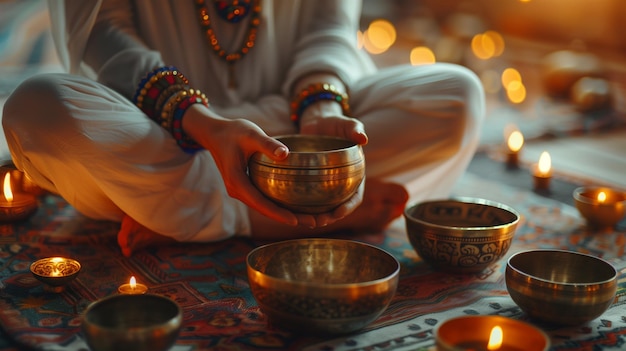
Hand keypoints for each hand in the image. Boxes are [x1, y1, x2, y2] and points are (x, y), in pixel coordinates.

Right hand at [183, 105, 322, 226]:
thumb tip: (285, 154)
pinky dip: (279, 206)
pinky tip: (296, 206)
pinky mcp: (246, 188)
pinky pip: (263, 200)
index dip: (278, 213)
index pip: (260, 203)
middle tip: (314, 223)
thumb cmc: (233, 132)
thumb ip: (268, 144)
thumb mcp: (251, 134)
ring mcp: (241, 191)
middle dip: (288, 218)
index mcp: (237, 181)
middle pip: (265, 210)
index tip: (296, 221)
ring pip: (265, 207)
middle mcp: (237, 191)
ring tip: (310, 219)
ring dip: (285, 214)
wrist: (214, 133)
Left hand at [295, 100, 367, 225]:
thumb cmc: (336, 123)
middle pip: (338, 207)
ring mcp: (325, 185)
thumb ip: (355, 129)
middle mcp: (341, 184)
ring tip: (305, 221)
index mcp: (354, 175)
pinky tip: (290, 211)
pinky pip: (307, 198)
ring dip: (314, 217)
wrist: (318, 122)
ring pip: (322, 207)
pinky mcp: (311, 183)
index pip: (355, 196)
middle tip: (318, 221)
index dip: (349, 207)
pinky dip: (301, 207)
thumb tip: (364, 138)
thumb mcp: (347, 124)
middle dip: (329, 218)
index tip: (338, 213)